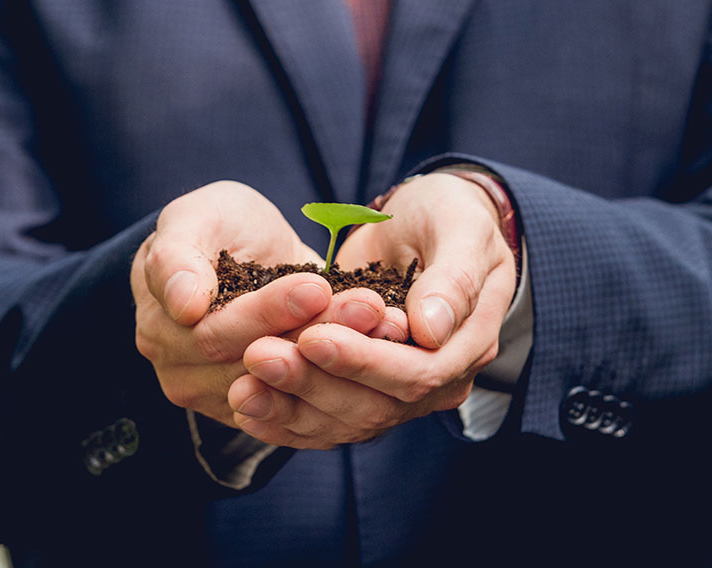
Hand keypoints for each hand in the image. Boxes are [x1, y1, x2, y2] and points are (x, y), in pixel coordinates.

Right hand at [131, 181, 407, 426]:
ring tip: (379, 319)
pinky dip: (344, 375)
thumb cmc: (217, 227)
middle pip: (252, 363)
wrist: (244, 252)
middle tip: (368, 304)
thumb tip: (185, 306)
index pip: (214, 331)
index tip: (315, 287)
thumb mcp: (196, 217)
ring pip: (283, 385)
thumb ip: (179, 255)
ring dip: (337, 355)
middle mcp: (179, 370)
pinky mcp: (259, 411)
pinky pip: (302, 402)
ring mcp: (215, 397)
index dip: (268, 311)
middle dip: (313, 331)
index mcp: (160, 323)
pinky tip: (381, 344)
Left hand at [227, 173, 517, 446]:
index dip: (364, 361)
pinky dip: (283, 416)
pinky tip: (245, 405)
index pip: (418, 373)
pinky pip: (323, 419)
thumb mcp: (460, 228)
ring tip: (242, 385)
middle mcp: (437, 380)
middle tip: (259, 355)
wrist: (428, 221)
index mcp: (469, 345)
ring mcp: (398, 392)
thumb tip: (431, 329)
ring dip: (290, 405)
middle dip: (314, 383)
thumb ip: (453, 277)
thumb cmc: (449, 214)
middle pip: (375, 405)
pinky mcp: (361, 392)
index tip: (312, 337)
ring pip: (343, 419)